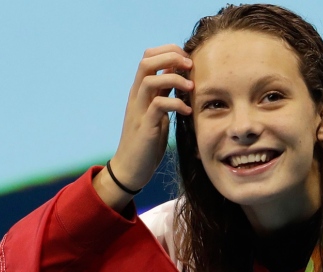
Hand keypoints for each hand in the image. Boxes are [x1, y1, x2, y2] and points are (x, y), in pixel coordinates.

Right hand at [94, 44, 193, 210]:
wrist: (131, 168)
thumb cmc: (147, 142)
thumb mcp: (157, 113)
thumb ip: (163, 94)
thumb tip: (177, 75)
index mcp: (140, 91)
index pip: (148, 57)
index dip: (169, 51)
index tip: (188, 60)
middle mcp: (136, 96)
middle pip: (146, 61)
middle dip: (171, 57)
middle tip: (191, 65)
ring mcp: (138, 110)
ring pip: (150, 80)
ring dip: (175, 78)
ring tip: (192, 87)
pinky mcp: (145, 126)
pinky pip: (159, 105)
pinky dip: (176, 103)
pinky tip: (187, 111)